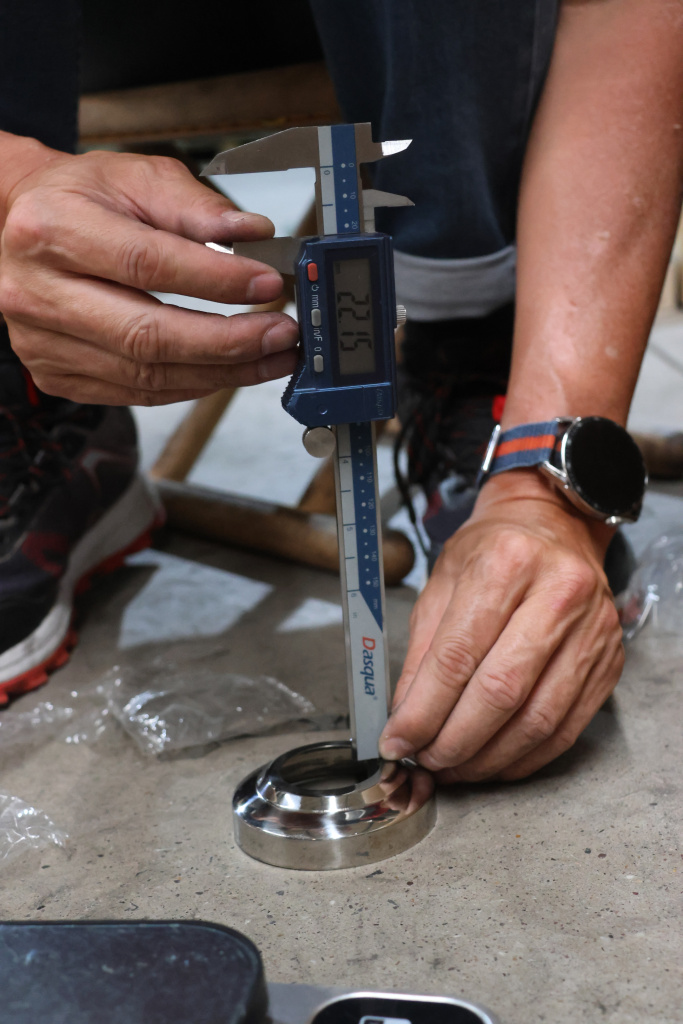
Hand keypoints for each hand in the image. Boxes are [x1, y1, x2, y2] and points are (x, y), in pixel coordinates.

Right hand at [0, 142, 298, 403]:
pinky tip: (227, 369)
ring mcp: (43, 342)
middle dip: (227, 341)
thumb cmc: (79, 199)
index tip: (266, 284)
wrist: (19, 226)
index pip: (147, 264)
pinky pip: (137, 393)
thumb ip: (194, 205)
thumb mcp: (134, 177)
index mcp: (52, 228)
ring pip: (146, 375)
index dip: (215, 280)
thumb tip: (252, 232)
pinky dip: (191, 384)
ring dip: (220, 371)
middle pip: (146, 335)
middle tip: (280, 334)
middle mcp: (37, 291)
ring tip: (269, 356)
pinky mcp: (57, 375)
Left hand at [379, 470, 623, 780]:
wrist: (556, 527)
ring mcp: (592, 632)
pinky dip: (525, 757)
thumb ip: (423, 650)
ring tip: (455, 767)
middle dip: (454, 740)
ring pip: (537, 719)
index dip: (423, 710)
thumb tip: (405, 716)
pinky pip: (566, 728)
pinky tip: (494, 760)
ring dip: (488, 757)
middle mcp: (558, 594)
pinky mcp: (609, 663)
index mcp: (507, 564)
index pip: (457, 655)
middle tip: (426, 760)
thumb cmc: (495, 551)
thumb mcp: (443, 580)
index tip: (398, 741)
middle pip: (500, 692)